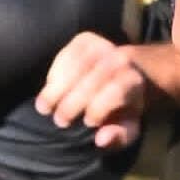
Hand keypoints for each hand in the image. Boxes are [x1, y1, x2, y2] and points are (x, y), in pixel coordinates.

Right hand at [35, 32, 149, 149]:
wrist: (126, 70)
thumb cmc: (124, 104)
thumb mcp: (129, 125)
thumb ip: (120, 135)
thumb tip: (101, 139)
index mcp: (134, 79)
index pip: (114, 91)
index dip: (99, 109)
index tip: (88, 123)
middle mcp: (119, 59)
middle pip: (90, 82)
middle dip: (71, 104)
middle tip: (59, 121)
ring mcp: (101, 46)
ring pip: (72, 69)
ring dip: (55, 91)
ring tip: (44, 108)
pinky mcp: (84, 39)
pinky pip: (63, 57)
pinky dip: (53, 76)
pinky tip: (49, 89)